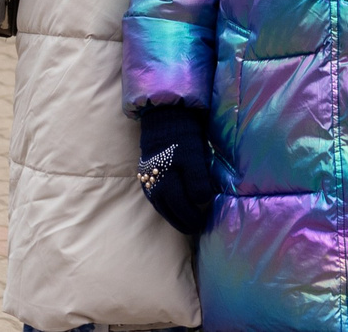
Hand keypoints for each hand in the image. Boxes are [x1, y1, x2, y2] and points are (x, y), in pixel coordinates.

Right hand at [136, 104, 216, 235]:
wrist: (165, 118)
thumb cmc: (182, 138)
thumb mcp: (194, 158)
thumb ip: (197, 181)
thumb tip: (201, 201)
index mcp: (165, 182)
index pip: (179, 207)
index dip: (191, 217)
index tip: (202, 223)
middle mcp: (153, 185)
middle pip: (167, 210)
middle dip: (181, 221)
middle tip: (195, 228)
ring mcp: (147, 179)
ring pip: (159, 205)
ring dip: (171, 216)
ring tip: (184, 222)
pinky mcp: (146, 174)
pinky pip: (154, 197)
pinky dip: (164, 205)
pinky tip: (171, 207)